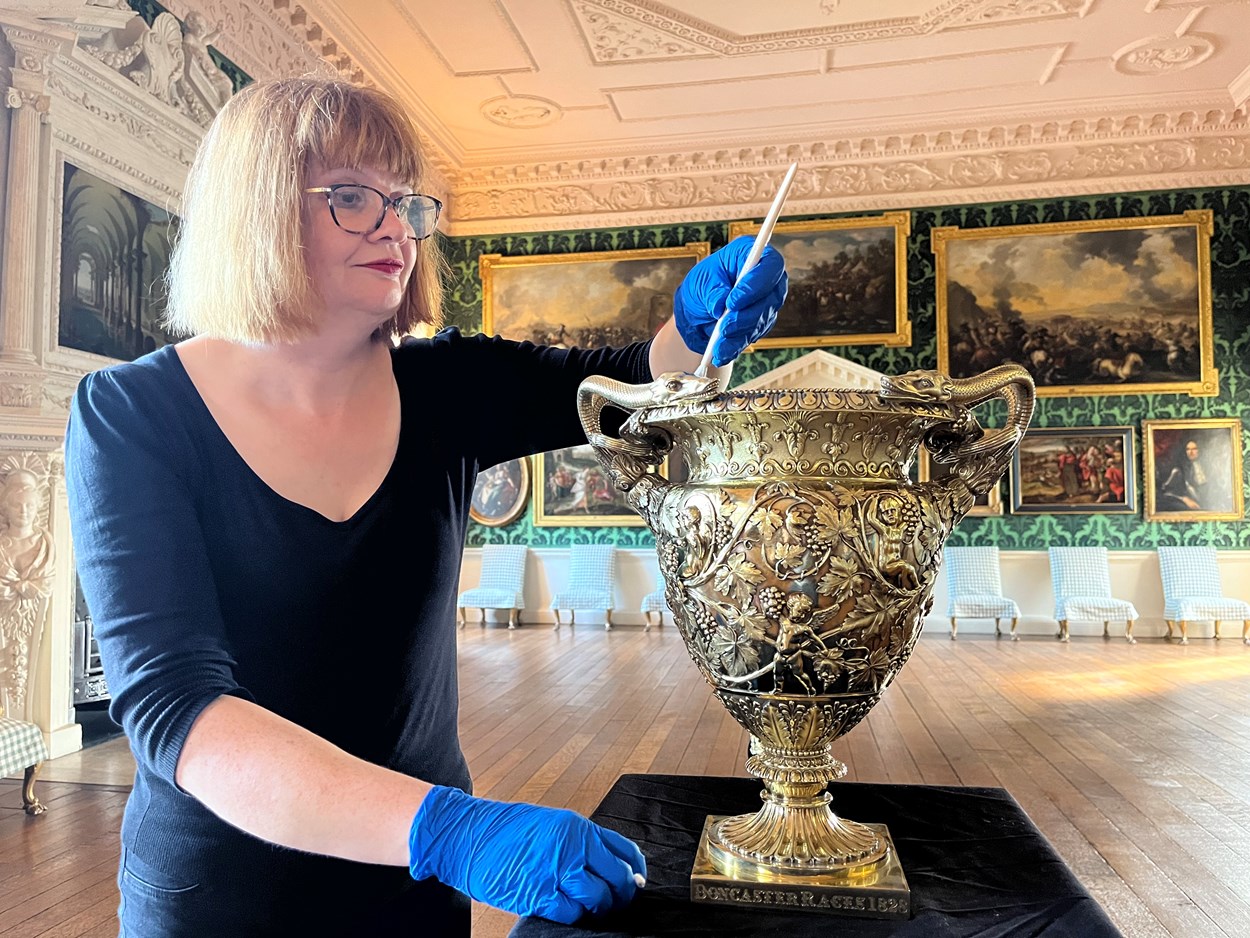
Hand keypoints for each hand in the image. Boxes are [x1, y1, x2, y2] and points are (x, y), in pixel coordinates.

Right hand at [408, 786, 646, 922]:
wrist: (467, 834)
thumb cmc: (504, 829)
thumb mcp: (550, 825)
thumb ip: (579, 843)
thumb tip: (607, 866)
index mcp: (577, 827)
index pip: (625, 851)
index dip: (635, 870)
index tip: (636, 880)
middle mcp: (572, 847)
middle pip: (618, 878)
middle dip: (621, 894)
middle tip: (614, 900)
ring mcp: (556, 871)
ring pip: (598, 898)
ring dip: (597, 908)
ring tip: (589, 907)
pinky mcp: (537, 894)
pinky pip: (570, 913)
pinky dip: (572, 915)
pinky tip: (564, 908)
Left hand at [673, 236, 787, 366]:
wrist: (700, 308)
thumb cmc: (703, 285)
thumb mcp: (701, 282)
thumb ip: (712, 292)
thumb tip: (720, 306)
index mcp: (751, 254)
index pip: (770, 265)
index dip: (756, 284)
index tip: (733, 302)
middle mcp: (765, 277)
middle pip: (770, 297)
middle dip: (746, 315)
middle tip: (724, 327)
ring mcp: (767, 300)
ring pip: (763, 319)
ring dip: (740, 334)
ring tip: (718, 346)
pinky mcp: (763, 321)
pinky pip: (755, 334)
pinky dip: (737, 345)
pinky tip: (722, 352)